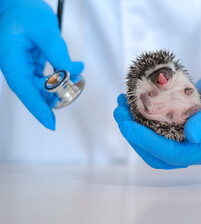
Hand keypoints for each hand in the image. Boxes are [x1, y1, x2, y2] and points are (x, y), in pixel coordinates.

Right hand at [0, 0, 83, 129]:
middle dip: (56, 95)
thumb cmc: (24, 12)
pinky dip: (64, 73)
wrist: (17, 3)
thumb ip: (57, 52)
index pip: (25, 91)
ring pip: (45, 85)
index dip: (38, 109)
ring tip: (78, 74)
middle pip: (36, 92)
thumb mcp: (44, 29)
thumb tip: (68, 73)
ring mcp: (24, 66)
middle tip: (74, 90)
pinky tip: (77, 67)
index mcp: (12, 62)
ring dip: (63, 84)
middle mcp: (16, 68)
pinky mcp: (33, 63)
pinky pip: (49, 75)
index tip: (51, 124)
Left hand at [113, 66, 200, 168]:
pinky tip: (132, 106)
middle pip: (159, 155)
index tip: (128, 125)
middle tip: (120, 113)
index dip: (149, 143)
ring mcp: (186, 142)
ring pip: (155, 147)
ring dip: (135, 131)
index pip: (175, 155)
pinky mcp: (178, 132)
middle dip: (135, 137)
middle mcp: (196, 150)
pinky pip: (156, 134)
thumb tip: (191, 135)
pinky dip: (142, 123)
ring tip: (122, 108)